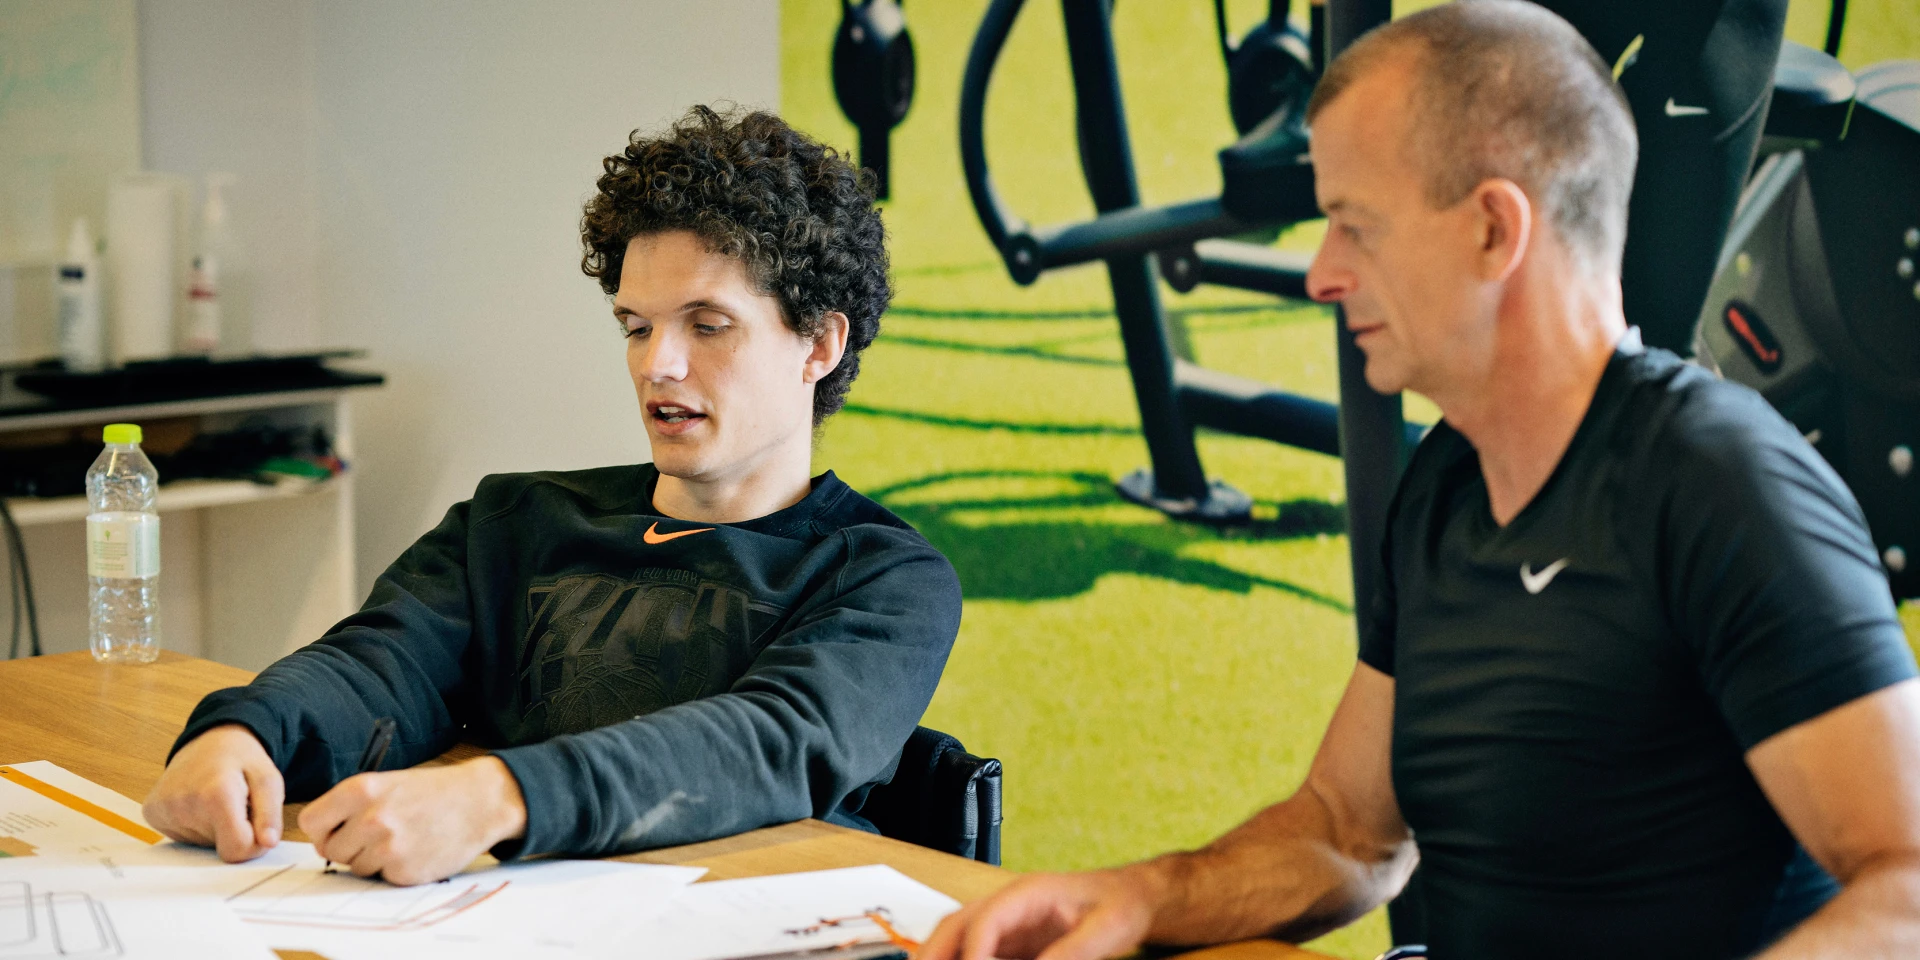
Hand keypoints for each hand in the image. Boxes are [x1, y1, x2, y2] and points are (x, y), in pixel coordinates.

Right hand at [143, 724, 283, 861]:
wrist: (207, 740)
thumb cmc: (241, 759)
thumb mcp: (268, 779)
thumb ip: (271, 814)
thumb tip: (268, 844)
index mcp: (216, 794)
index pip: (236, 851)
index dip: (254, 844)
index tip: (258, 825)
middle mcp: (183, 804)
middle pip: (220, 848)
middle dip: (235, 833)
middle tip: (236, 806)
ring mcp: (162, 809)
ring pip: (202, 845)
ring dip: (216, 829)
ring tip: (216, 801)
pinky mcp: (152, 813)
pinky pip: (182, 839)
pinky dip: (197, 827)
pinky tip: (199, 803)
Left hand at [297, 756, 526, 885]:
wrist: (481, 801)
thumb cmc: (434, 791)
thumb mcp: (388, 783)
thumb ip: (352, 806)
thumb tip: (322, 836)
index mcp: (361, 790)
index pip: (311, 822)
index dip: (323, 830)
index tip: (337, 830)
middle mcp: (371, 818)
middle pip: (331, 849)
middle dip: (349, 847)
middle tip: (376, 836)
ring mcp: (388, 847)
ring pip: (356, 867)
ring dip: (373, 859)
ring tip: (402, 839)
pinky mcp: (405, 871)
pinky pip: (382, 877)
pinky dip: (396, 869)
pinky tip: (417, 850)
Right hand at [919, 867, 1163, 959]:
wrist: (1133, 897)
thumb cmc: (1120, 904)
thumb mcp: (1102, 932)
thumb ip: (1067, 954)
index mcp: (1027, 893)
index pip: (986, 920)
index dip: (973, 951)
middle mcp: (1010, 905)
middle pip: (956, 924)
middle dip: (933, 951)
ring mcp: (1009, 923)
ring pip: (960, 937)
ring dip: (942, 957)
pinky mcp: (1015, 943)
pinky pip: (979, 953)